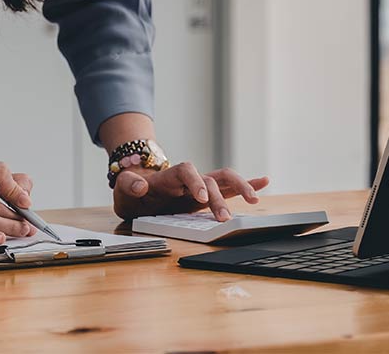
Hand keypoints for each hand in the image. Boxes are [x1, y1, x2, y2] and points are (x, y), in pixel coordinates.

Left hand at [112, 162, 269, 220]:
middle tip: (224, 218)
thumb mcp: (123, 188)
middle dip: (220, 197)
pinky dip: (247, 183)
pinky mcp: (207, 195)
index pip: (187, 171)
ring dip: (241, 188)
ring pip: (225, 180)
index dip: (195, 182)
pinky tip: (265, 181)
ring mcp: (201, 186)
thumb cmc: (132, 189)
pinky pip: (229, 187)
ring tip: (255, 200)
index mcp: (170, 176)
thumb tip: (141, 186)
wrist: (137, 189)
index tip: (200, 198)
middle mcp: (190, 179)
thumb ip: (129, 184)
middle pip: (211, 179)